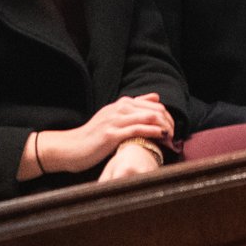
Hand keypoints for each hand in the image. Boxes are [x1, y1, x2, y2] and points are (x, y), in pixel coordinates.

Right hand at [32, 93, 176, 176]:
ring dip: (164, 127)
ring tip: (172, 138)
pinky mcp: (111, 134)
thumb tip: (156, 97)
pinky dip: (151, 132)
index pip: (154, 105)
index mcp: (121, 104)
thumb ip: (134, 108)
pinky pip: (136, 130)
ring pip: (148, 118)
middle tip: (176, 135)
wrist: (70, 148)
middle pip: (154, 110)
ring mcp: (115, 120)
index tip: (173, 129)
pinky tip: (161, 137)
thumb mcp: (113, 118)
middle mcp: (119, 108)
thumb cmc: (93, 137)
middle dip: (169, 122)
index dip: (167, 116)